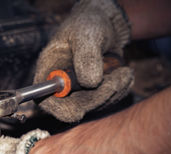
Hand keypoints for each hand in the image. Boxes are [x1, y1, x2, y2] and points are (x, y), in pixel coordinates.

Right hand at [34, 0, 132, 122]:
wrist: (103, 25)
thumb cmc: (88, 25)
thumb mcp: (86, 34)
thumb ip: (86, 56)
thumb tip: (91, 83)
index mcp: (49, 71)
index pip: (45, 99)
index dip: (59, 109)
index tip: (78, 111)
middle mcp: (60, 86)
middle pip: (74, 107)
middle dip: (99, 96)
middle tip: (120, 77)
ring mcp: (78, 92)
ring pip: (95, 106)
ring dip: (114, 90)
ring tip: (125, 71)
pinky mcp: (94, 94)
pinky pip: (108, 101)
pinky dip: (120, 90)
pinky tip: (124, 74)